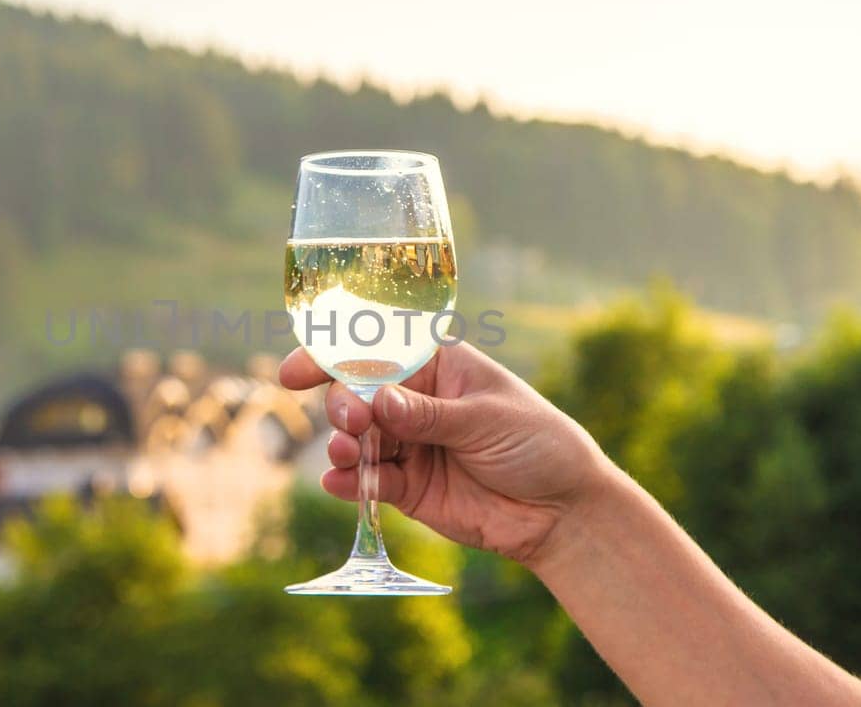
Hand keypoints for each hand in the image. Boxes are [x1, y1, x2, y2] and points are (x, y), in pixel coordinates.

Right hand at [279, 342, 613, 564]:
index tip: (298, 371)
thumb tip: (377, 400)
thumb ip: (430, 415)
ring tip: (347, 454)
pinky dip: (348, 483)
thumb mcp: (487, 420)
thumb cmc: (538, 444)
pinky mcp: (406, 487)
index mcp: (438, 366)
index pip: (376, 351)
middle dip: (342, 405)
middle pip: (355, 394)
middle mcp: (414, 401)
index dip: (333, 357)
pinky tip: (340, 484)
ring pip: (356, 439)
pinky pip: (366, 482)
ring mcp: (408, 444)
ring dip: (342, 445)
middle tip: (352, 421)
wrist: (562, 510)